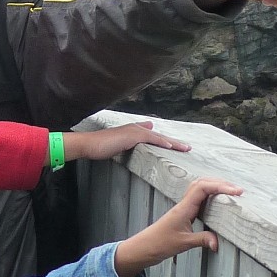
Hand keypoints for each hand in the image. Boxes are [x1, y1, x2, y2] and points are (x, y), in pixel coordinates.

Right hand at [66, 121, 189, 161]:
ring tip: (186, 148)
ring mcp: (134, 131)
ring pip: (158, 137)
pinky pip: (151, 139)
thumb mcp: (115, 145)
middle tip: (187, 148)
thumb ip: (126, 144)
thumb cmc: (98, 147)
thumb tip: (131, 143)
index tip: (175, 146)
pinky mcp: (132, 135)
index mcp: (132, 131)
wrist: (89, 144)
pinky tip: (171, 147)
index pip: (152, 136)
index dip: (164, 141)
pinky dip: (161, 142)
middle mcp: (135, 128)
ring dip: (173, 143)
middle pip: (159, 136)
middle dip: (174, 142)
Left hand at [114, 178, 242, 276]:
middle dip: (220, 183)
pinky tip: (218, 203)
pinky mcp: (184, 215)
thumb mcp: (183, 243)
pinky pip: (198, 200)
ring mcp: (183, 208)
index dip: (220, 186)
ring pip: (199, 190)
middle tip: (238, 191)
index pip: (202, 188)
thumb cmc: (160, 243)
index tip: (237, 192)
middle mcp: (183, 205)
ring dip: (214, 187)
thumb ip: (201, 240)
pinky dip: (209, 197)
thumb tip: (218, 242)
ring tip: (231, 193)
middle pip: (201, 184)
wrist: (144, 247)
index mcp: (183, 208)